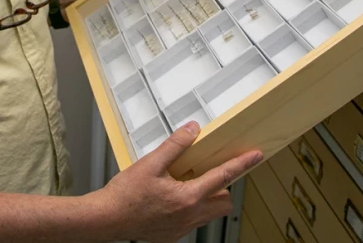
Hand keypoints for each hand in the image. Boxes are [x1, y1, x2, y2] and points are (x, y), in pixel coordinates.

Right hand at [99, 122, 262, 242]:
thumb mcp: (151, 163)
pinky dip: (192, 207)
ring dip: (208, 197)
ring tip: (190, 181)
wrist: (107, 219)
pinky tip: (173, 197)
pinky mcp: (172, 236)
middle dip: (225, 186)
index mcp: (187, 197)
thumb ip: (175, 145)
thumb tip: (193, 130)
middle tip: (214, 169)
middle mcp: (189, 216)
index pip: (223, 177)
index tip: (256, 155)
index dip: (242, 164)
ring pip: (209, 213)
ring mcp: (182, 229)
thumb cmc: (126, 194)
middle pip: (224, 202)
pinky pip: (193, 221)